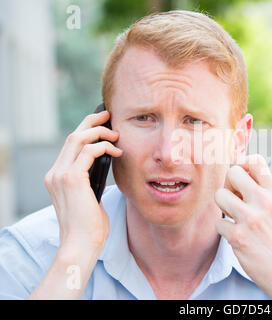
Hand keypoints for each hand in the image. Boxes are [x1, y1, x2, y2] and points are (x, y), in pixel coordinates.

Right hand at [44, 110, 122, 249]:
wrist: (81, 244)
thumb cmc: (89, 226)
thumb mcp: (90, 198)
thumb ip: (91, 181)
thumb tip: (107, 165)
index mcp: (57, 177)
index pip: (70, 146)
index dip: (85, 130)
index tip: (101, 123)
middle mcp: (54, 173)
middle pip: (72, 136)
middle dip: (91, 122)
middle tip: (108, 114)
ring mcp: (60, 175)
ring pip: (78, 139)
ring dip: (100, 133)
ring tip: (117, 135)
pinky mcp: (71, 178)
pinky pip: (89, 152)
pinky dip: (104, 147)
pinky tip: (117, 151)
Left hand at [215, 154, 271, 298]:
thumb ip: (266, 191)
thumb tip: (244, 170)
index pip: (256, 161)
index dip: (243, 165)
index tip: (241, 177)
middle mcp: (264, 202)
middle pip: (232, 173)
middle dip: (229, 185)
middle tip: (233, 198)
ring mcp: (250, 219)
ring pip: (219, 195)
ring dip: (223, 207)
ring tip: (233, 217)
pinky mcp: (238, 237)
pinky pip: (219, 222)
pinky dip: (224, 230)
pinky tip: (236, 236)